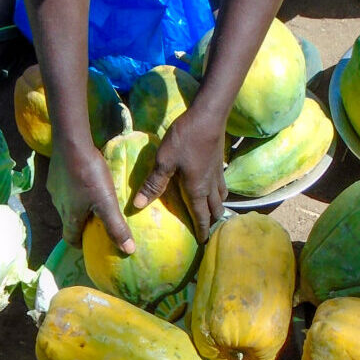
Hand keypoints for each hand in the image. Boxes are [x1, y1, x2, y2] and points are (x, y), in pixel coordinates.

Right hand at [48, 138, 133, 251]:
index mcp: (70, 215)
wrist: (71, 143)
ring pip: (66, 204)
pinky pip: (64, 188)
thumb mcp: (107, 203)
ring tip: (92, 200)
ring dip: (77, 206)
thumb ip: (116, 226)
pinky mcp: (54, 174)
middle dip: (81, 224)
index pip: (70, 238)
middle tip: (96, 223)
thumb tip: (128, 250)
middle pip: (68, 221)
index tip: (88, 244)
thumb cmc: (90, 175)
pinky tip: (84, 180)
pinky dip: (74, 190)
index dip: (79, 244)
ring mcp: (55, 188)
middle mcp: (58, 205)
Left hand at [133, 107, 226, 242]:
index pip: (200, 216)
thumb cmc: (185, 139)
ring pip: (221, 197)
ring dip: (217, 207)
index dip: (201, 230)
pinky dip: (220, 193)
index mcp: (197, 189)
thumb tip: (137, 205)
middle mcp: (210, 185)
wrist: (208, 116)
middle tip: (207, 230)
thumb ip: (153, 184)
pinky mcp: (219, 162)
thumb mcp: (164, 161)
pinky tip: (215, 188)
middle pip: (215, 209)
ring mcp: (217, 173)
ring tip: (213, 213)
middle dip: (212, 221)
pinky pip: (222, 185)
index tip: (202, 242)